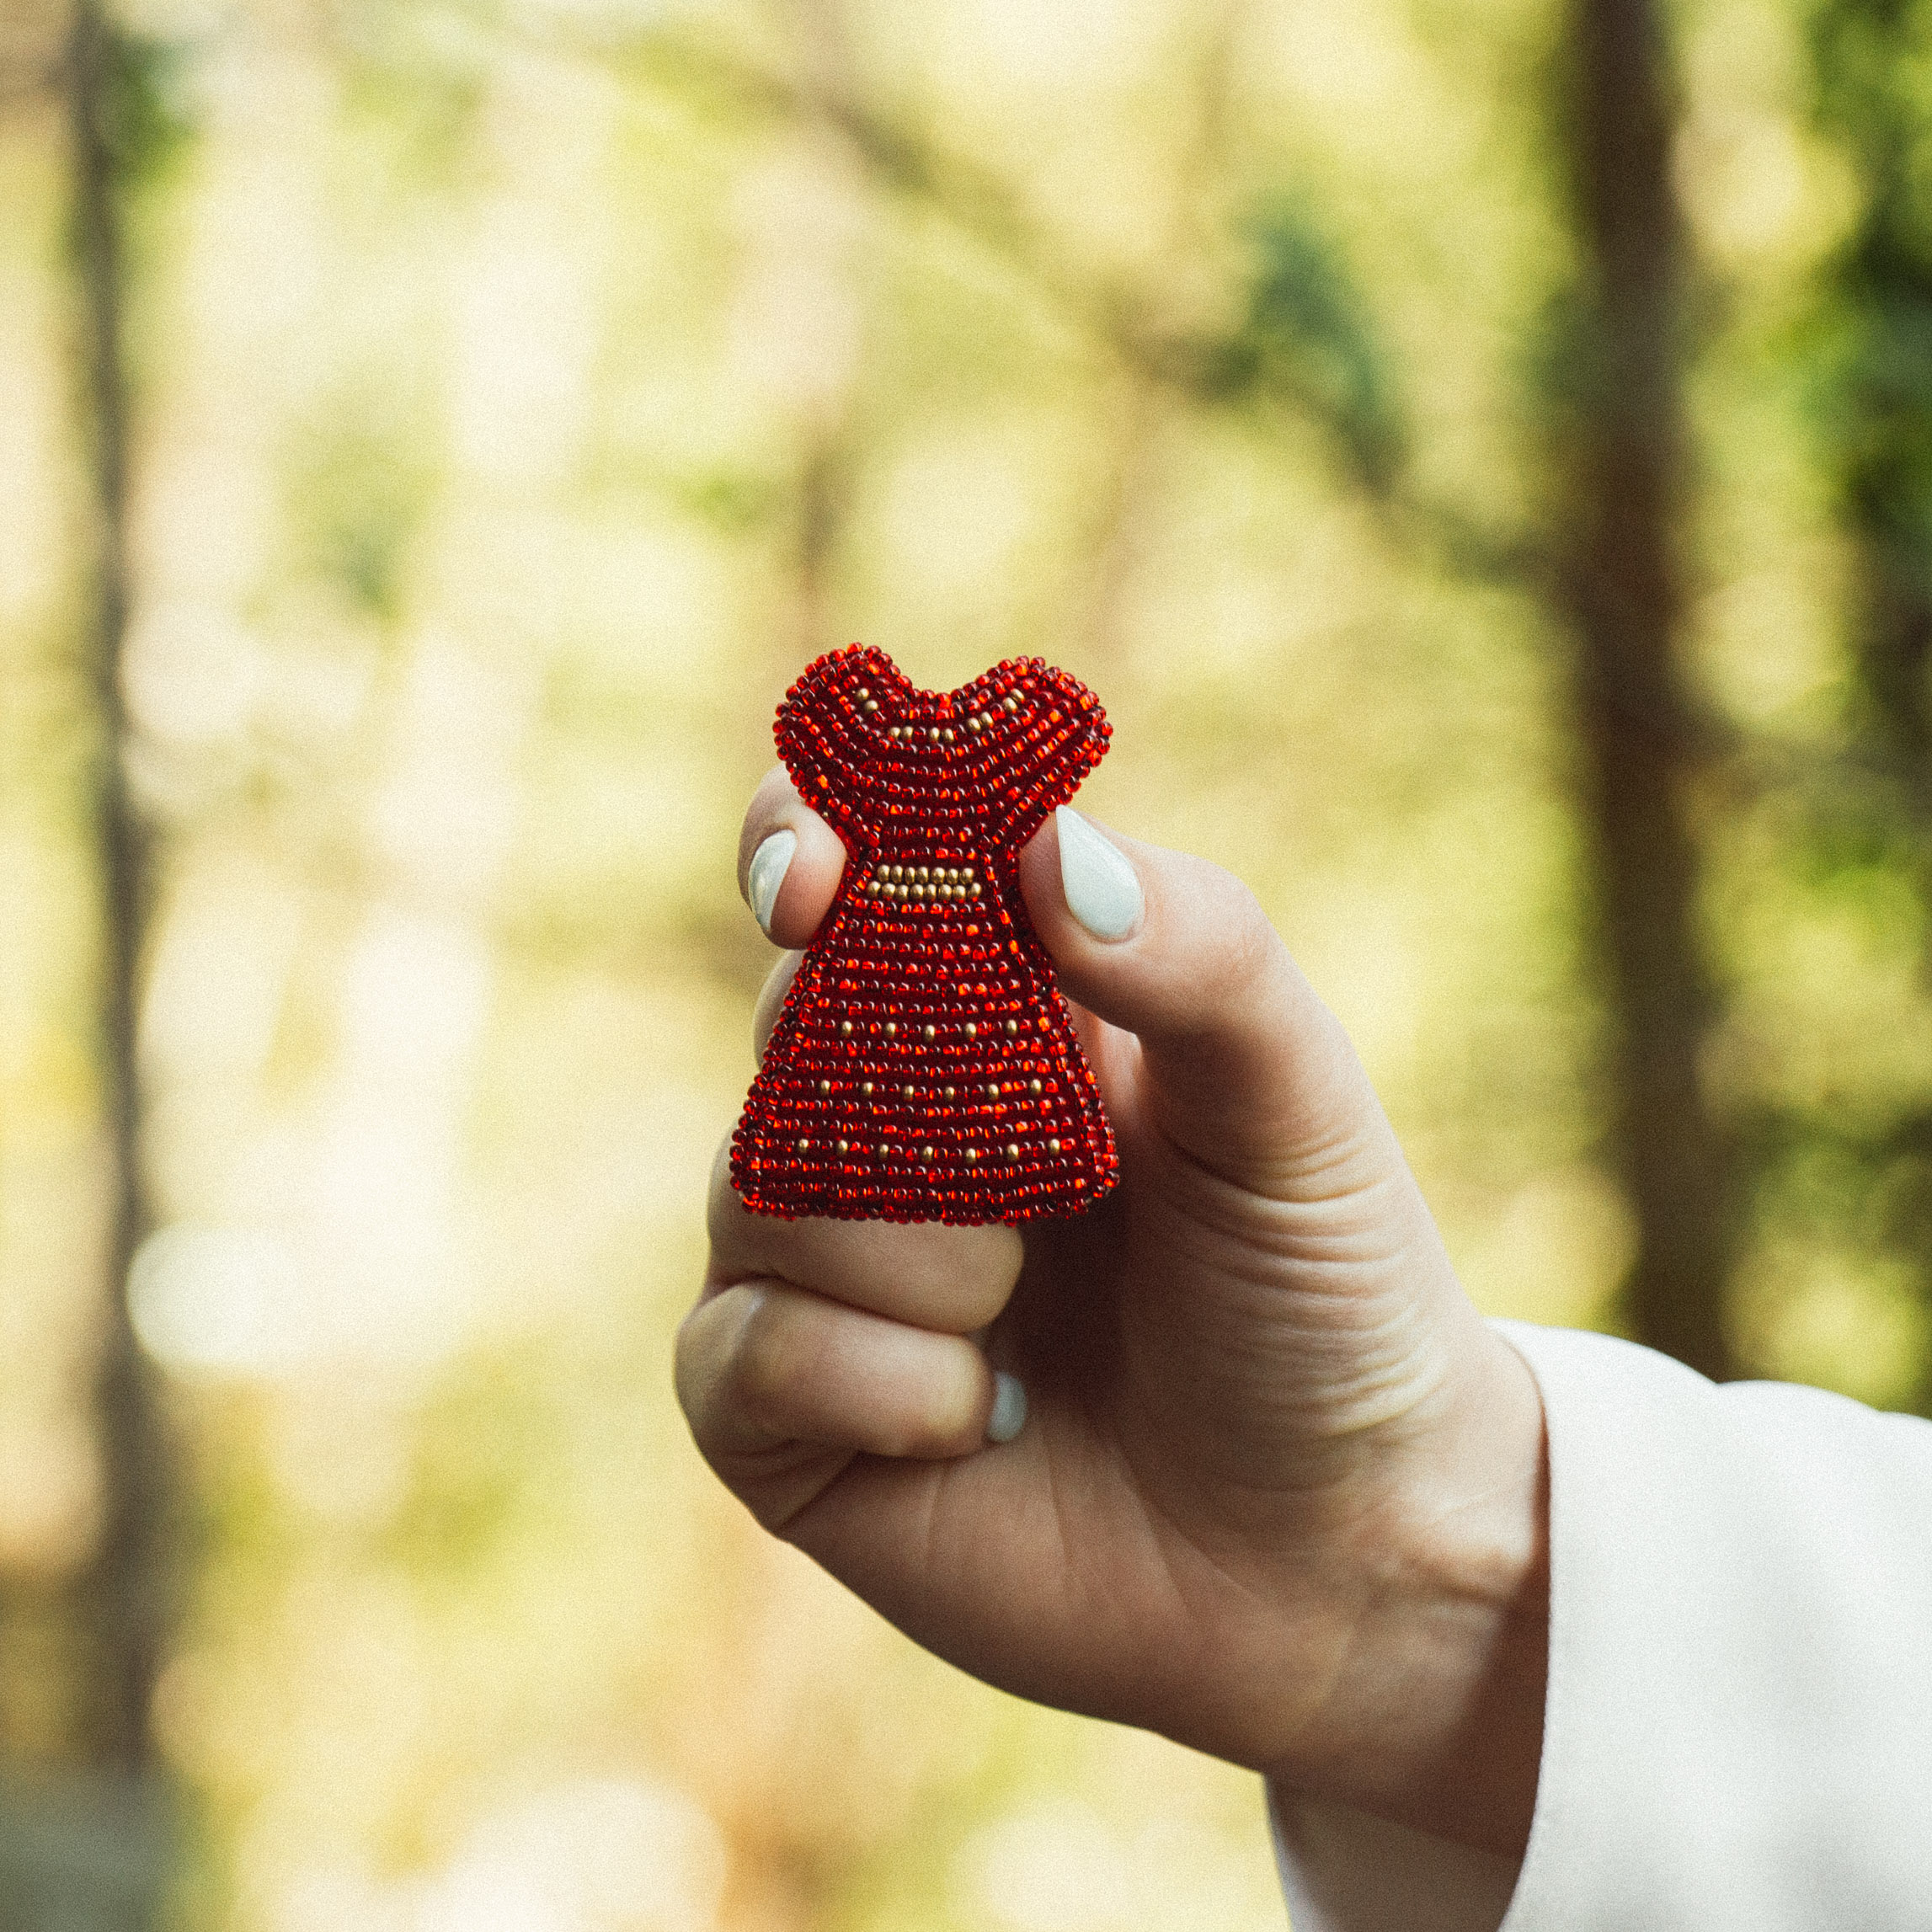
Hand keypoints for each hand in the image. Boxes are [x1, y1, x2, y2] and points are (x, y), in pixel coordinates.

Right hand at [677, 771, 1547, 1854]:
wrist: (1338, 1553)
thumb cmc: (1322, 1298)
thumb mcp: (1294, 1106)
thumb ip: (1199, 954)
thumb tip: (1041, 849)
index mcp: (998, 1012)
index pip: (849, 878)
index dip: (800, 846)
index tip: (811, 875)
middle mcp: (888, 1122)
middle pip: (789, 1028)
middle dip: (902, 1089)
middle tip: (1041, 1171)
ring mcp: (825, 1267)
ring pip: (759, 1186)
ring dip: (925, 1252)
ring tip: (1036, 1311)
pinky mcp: (785, 1415)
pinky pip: (745, 1349)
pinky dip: (880, 1380)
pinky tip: (986, 1422)